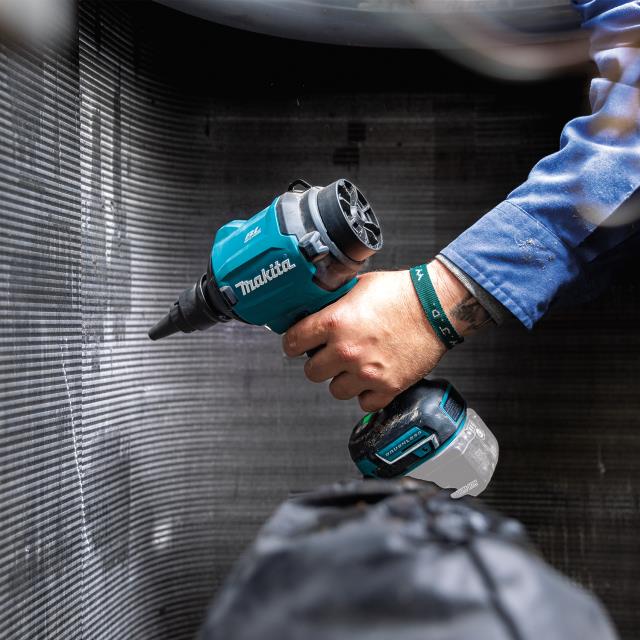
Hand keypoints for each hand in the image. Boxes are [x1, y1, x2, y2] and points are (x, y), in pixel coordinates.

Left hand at [282, 261, 489, 411]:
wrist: (437, 306)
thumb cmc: (403, 293)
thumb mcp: (358, 286)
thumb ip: (334, 302)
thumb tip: (316, 308)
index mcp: (335, 322)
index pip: (293, 342)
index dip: (294, 342)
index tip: (298, 344)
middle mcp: (347, 350)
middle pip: (311, 372)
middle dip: (318, 363)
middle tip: (329, 355)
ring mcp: (367, 372)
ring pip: (336, 390)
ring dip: (342, 380)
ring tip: (354, 366)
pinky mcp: (388, 386)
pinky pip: (365, 403)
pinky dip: (367, 393)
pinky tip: (372, 377)